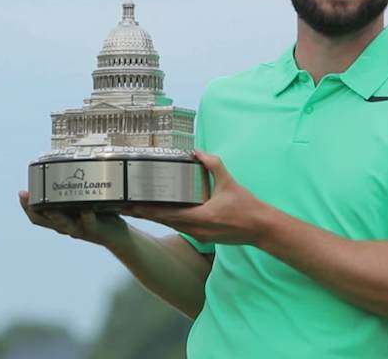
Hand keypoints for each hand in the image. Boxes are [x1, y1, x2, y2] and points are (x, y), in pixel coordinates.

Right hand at [19, 191, 130, 247]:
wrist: (116, 236)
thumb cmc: (97, 217)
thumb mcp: (80, 206)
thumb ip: (70, 196)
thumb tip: (62, 173)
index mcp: (60, 220)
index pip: (38, 216)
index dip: (26, 207)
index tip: (21, 194)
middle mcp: (67, 226)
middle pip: (45, 221)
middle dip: (34, 209)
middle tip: (26, 197)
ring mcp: (80, 228)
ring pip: (64, 225)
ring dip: (56, 216)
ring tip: (50, 208)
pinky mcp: (95, 228)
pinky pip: (90, 222)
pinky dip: (87, 216)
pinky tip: (86, 209)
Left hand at [122, 150, 274, 245]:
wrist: (261, 228)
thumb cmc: (246, 207)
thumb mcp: (229, 182)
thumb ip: (213, 164)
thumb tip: (197, 151)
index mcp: (200, 217)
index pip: (165, 214)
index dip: (146, 210)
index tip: (130, 205)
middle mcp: (196, 229)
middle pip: (163, 221)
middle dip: (144, 213)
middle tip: (125, 206)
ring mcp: (198, 235)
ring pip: (171, 225)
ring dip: (155, 217)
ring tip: (138, 209)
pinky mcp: (202, 236)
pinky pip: (180, 227)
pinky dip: (168, 220)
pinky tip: (161, 214)